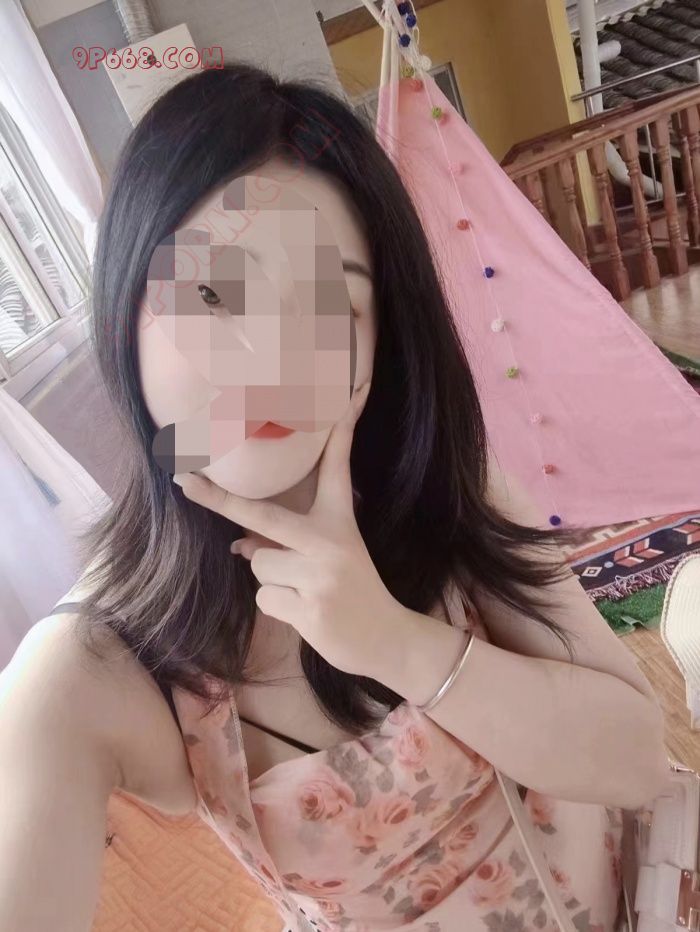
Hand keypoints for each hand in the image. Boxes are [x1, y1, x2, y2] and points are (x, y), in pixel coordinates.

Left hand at [172, 383, 408, 679]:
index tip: (353, 391)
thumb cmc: (353, 592)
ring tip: (304, 592)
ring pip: (258, 565)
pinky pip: (265, 598)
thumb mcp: (328, 558)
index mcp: (341, 521)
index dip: (340, 429)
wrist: (386, 639)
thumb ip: (285, 544)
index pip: (338, 466)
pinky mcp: (310, 608)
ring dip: (270, 580)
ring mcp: (320, 575)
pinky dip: (278, 606)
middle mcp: (331, 542)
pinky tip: (306, 612)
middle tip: (182, 481)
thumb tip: (238, 546)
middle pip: (263, 515)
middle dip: (218, 500)